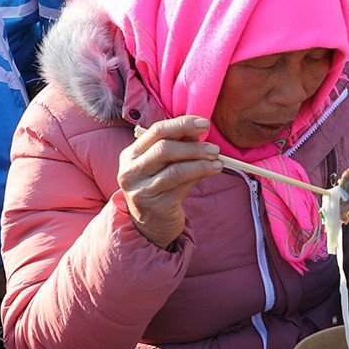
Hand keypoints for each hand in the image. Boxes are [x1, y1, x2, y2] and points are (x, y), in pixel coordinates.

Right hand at [118, 116, 220, 248]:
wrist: (151, 225)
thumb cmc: (160, 187)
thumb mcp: (162, 165)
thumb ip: (176, 147)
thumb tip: (198, 131)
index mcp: (131, 155)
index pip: (156, 131)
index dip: (182, 124)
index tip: (204, 123)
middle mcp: (131, 171)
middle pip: (164, 149)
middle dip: (193, 147)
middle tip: (214, 149)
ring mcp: (141, 190)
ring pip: (176, 169)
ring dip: (201, 163)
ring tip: (218, 161)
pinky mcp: (156, 205)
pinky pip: (182, 186)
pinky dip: (200, 175)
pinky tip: (212, 171)